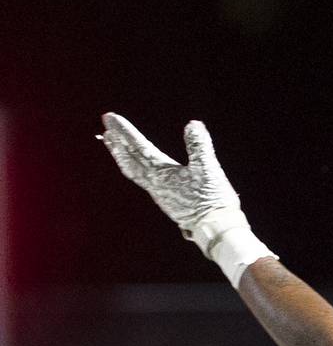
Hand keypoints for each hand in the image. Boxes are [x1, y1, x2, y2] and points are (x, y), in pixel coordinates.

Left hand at [99, 113, 272, 286]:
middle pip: (130, 160)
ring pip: (132, 171)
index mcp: (162, 173)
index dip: (124, 131)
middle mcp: (154, 183)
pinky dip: (133, 167)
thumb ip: (199, 146)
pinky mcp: (165, 200)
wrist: (214, 228)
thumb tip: (193, 124)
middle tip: (105, 127)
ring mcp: (158, 193)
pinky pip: (142, 180)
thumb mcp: (208, 169)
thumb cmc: (211, 199)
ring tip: (112, 144)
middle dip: (117, 143)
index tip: (109, 117)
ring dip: (121, 156)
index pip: (139, 147)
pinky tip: (138, 167)